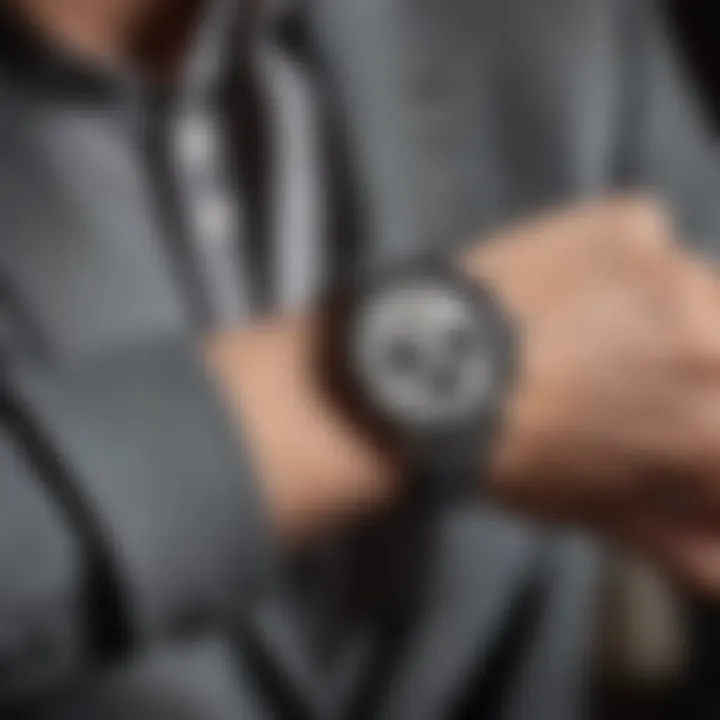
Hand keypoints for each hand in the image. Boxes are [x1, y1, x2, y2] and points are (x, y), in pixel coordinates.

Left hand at [465, 198, 719, 593]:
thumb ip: (677, 542)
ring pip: (702, 295)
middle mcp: (710, 342)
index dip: (699, 455)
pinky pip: (648, 243)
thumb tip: (715, 560)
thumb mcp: (593, 509)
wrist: (418, 370)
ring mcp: (670, 270)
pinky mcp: (624, 221)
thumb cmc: (500, 452)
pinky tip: (571, 292)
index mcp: (709, 428)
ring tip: (593, 335)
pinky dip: (622, 268)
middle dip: (688, 382)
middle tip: (623, 382)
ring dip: (665, 319)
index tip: (668, 444)